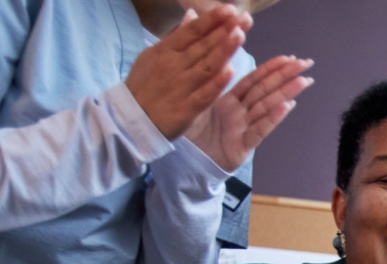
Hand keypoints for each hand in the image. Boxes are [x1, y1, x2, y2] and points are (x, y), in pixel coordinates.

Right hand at [125, 7, 249, 139]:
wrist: (130, 119)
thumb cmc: (145, 85)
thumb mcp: (154, 55)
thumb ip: (177, 36)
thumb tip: (192, 14)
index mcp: (165, 51)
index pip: (192, 32)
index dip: (211, 20)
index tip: (230, 9)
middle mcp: (173, 66)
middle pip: (203, 46)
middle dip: (224, 30)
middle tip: (244, 17)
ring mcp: (180, 87)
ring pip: (206, 66)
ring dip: (224, 50)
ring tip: (240, 35)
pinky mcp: (185, 109)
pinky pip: (203, 94)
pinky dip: (216, 83)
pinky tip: (230, 71)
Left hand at [185, 54, 314, 171]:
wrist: (186, 163)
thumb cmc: (190, 135)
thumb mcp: (195, 103)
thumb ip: (208, 86)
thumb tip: (220, 62)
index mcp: (227, 101)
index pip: (253, 81)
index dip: (270, 68)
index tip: (288, 57)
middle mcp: (239, 113)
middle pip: (265, 91)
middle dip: (286, 76)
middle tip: (306, 63)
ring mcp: (243, 129)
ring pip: (267, 107)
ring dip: (286, 93)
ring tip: (303, 81)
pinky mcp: (242, 147)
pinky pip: (258, 130)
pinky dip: (273, 118)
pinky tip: (287, 106)